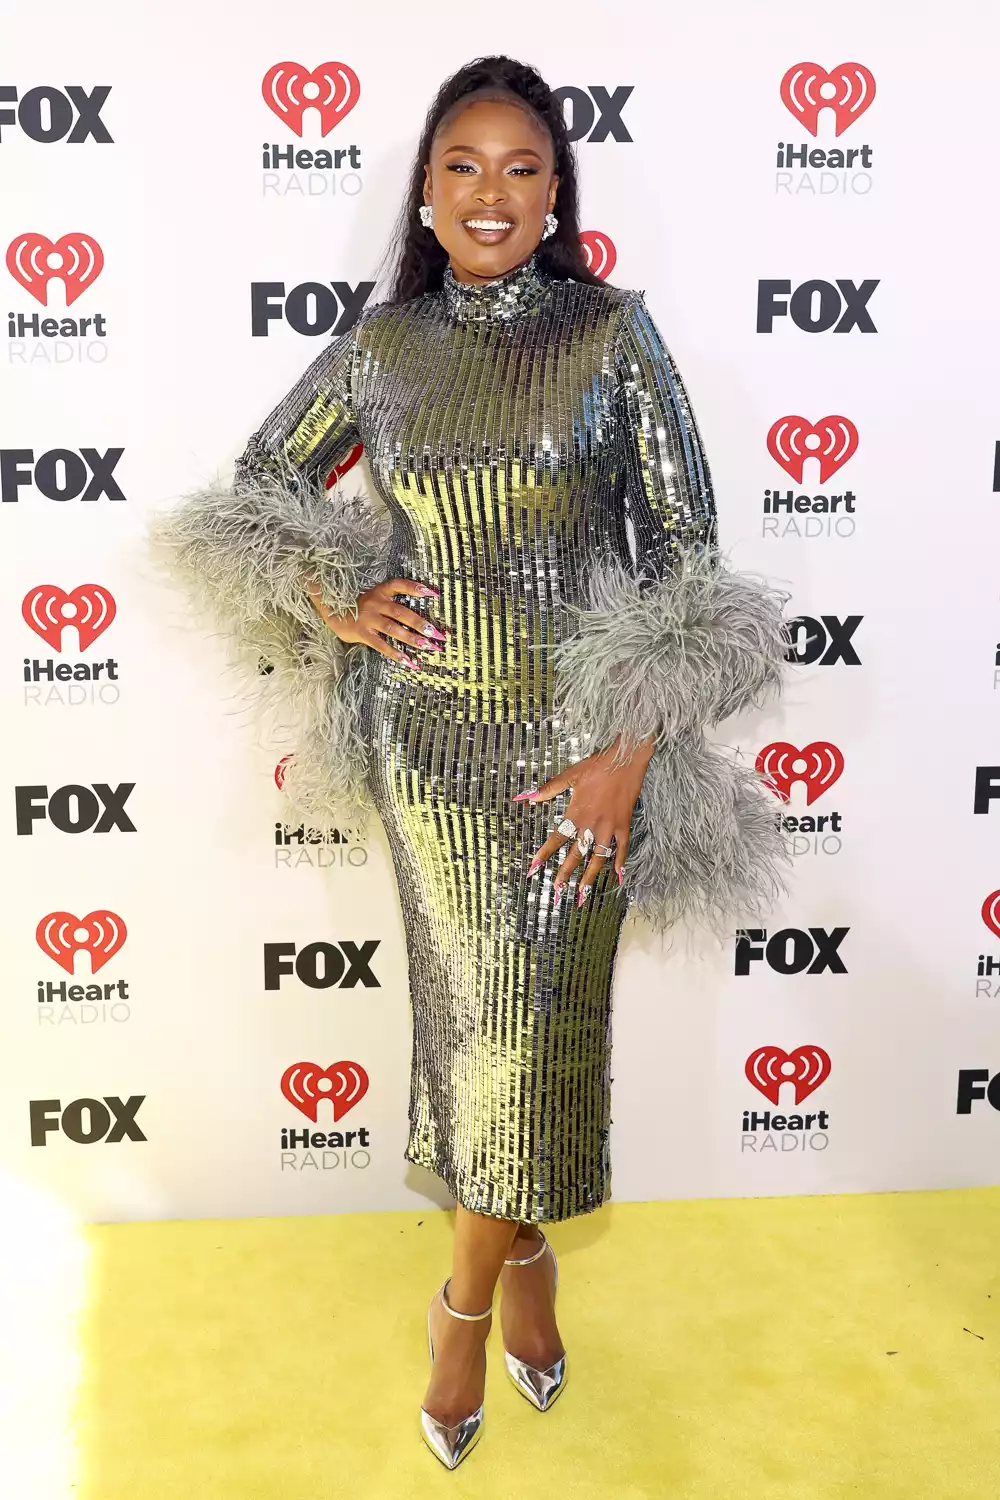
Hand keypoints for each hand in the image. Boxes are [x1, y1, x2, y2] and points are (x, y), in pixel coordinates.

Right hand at [303, 574, 447, 667]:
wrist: (330, 612)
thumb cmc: (357, 607)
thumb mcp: (373, 598)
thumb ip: (390, 603)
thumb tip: (416, 619)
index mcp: (379, 592)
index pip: (399, 585)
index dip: (416, 588)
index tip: (433, 593)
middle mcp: (375, 603)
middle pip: (402, 613)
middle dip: (422, 624)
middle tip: (438, 635)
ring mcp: (368, 618)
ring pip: (394, 629)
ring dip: (412, 639)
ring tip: (428, 647)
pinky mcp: (362, 633)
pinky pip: (381, 645)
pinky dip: (395, 654)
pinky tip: (408, 661)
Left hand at [515, 736, 654, 904]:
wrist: (625, 758)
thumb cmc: (597, 765)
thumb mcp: (570, 775)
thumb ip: (547, 789)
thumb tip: (524, 797)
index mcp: (576, 813)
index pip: (556, 839)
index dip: (544, 854)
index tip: (533, 868)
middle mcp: (591, 824)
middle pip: (576, 854)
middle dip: (565, 874)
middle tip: (557, 891)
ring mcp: (609, 827)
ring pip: (598, 858)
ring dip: (590, 877)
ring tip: (583, 893)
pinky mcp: (624, 825)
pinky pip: (622, 848)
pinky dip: (620, 862)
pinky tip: (618, 877)